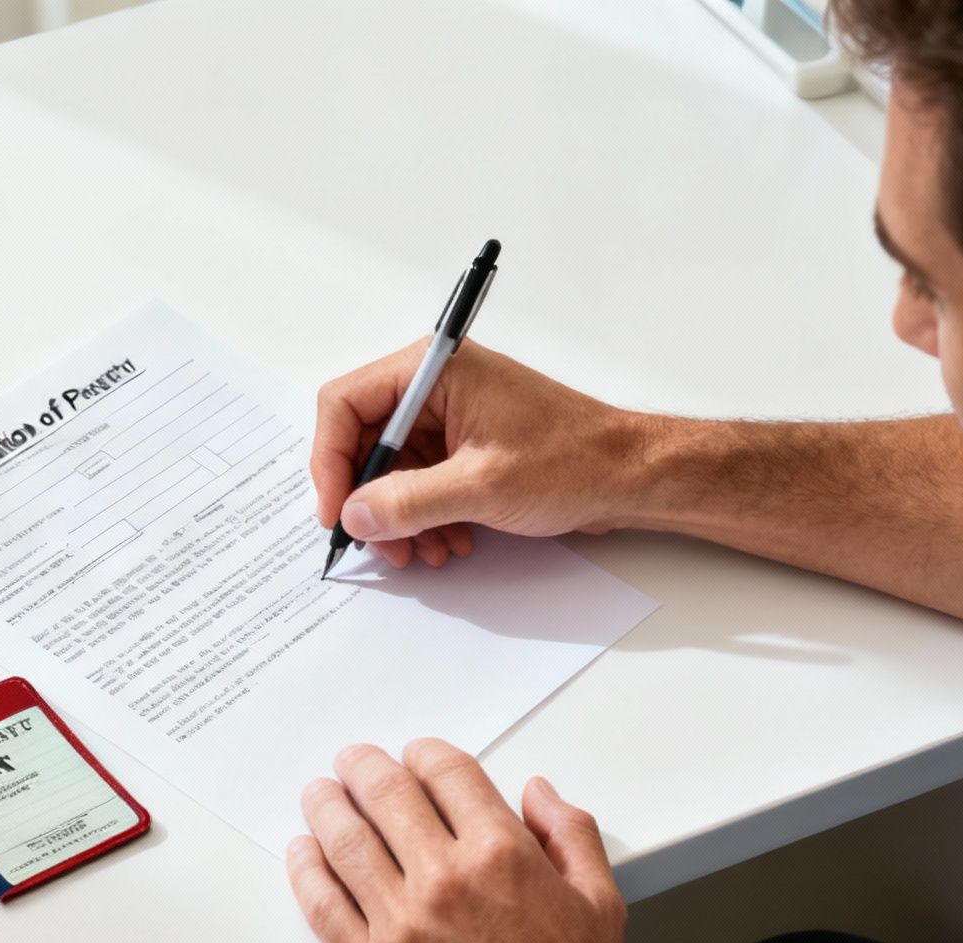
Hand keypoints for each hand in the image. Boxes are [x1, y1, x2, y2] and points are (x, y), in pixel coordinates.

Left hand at [286, 741, 645, 942]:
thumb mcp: (601, 908)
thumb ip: (571, 836)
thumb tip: (540, 795)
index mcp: (503, 857)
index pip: (449, 774)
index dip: (427, 754)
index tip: (418, 756)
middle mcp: (446, 882)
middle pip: (387, 796)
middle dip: (366, 768)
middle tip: (355, 762)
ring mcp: (401, 926)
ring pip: (346, 842)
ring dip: (327, 807)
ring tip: (320, 794)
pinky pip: (323, 905)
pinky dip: (306, 870)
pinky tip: (303, 854)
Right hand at [312, 341, 645, 568]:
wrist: (631, 476)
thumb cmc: (574, 460)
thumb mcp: (481, 487)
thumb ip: (409, 502)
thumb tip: (355, 515)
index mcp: (434, 369)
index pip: (346, 404)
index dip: (331, 460)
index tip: (336, 511)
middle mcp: (436, 386)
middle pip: (366, 441)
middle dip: (371, 500)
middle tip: (380, 546)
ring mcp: (451, 416)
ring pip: (393, 469)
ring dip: (400, 517)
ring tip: (424, 553)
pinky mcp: (466, 446)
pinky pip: (422, 481)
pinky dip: (425, 516)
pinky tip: (446, 542)